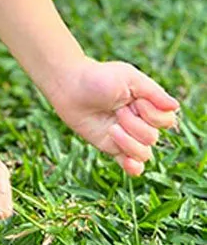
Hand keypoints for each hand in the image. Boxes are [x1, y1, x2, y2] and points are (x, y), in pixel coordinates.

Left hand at [47, 57, 179, 175]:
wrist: (69, 86)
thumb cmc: (99, 77)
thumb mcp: (129, 78)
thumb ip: (153, 92)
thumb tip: (175, 106)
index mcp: (147, 104)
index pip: (166, 121)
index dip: (153, 115)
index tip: (136, 102)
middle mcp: (140, 122)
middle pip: (152, 138)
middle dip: (134, 125)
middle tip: (117, 110)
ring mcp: (127, 136)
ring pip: (143, 154)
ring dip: (128, 142)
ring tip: (112, 128)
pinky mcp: (112, 147)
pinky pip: (132, 166)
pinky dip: (132, 167)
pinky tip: (126, 161)